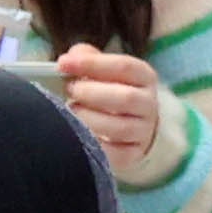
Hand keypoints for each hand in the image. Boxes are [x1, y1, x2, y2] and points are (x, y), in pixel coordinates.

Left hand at [50, 43, 174, 176]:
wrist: (128, 126)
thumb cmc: (107, 92)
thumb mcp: (101, 70)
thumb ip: (85, 58)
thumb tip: (69, 59)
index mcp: (144, 77)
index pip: (124, 67)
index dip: (92, 64)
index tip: (62, 64)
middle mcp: (149, 104)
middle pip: (126, 98)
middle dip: (90, 93)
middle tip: (70, 90)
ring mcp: (143, 131)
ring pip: (119, 127)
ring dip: (89, 118)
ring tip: (72, 112)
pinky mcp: (133, 154)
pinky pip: (114, 153)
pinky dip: (93, 143)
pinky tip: (77, 134)